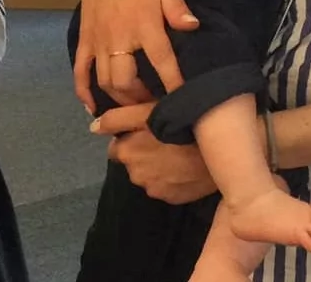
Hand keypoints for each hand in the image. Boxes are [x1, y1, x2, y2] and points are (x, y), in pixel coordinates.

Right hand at [74, 0, 197, 109]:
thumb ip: (177, 8)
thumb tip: (193, 28)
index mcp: (144, 23)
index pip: (162, 63)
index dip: (173, 85)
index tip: (184, 103)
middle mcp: (119, 36)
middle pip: (127, 82)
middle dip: (142, 99)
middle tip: (155, 102)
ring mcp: (98, 38)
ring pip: (105, 81)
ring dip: (119, 98)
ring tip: (134, 103)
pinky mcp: (84, 35)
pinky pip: (80, 70)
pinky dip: (83, 91)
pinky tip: (92, 106)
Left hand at [92, 103, 216, 203]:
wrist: (218, 150)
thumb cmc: (180, 123)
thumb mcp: (147, 111)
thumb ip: (117, 119)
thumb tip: (92, 127)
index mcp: (126, 152)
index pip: (116, 147)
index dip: (129, 138)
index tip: (145, 131)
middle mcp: (134, 174)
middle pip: (132, 162)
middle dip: (142, 153)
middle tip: (163, 139)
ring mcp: (153, 190)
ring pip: (148, 175)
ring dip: (155, 166)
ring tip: (176, 152)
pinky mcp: (171, 199)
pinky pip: (164, 187)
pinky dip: (170, 178)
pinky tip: (184, 166)